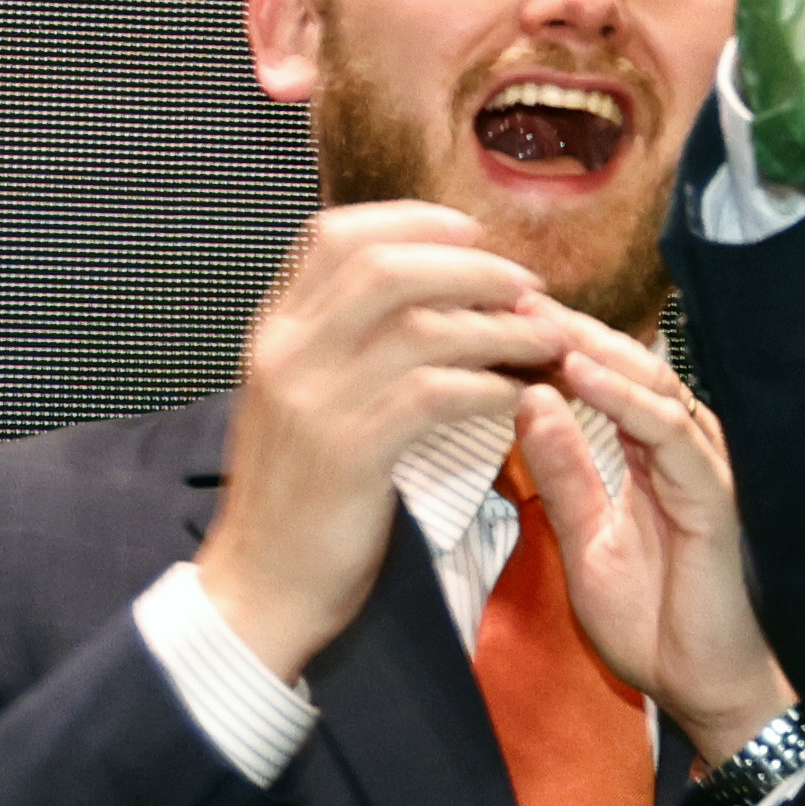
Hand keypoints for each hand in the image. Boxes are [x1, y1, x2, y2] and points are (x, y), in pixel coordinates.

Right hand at [195, 203, 567, 677]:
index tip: (472, 232)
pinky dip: (486, 385)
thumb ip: (346, 337)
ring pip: (421, 328)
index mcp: (275, 330)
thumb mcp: (306, 396)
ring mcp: (312, 401)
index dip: (413, 220)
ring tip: (543, 341)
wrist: (260, 585)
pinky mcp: (347, 453)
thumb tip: (430, 281)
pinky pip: (433, 395)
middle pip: (385, 266)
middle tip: (526, 287)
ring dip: (498, 328)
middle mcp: (286, 352)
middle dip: (471, 266)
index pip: (336, 233)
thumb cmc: (302, 489)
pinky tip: (514, 396)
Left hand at [522, 312, 794, 762]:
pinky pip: (668, 431)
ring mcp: (702, 468)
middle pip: (630, 367)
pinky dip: (624, 400)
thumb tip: (530, 402)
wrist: (702, 688)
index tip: (500, 319)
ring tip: (538, 323)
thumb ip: (563, 476)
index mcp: (651, 458)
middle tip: (512, 299)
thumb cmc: (654, 622)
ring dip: (593, 350)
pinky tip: (581, 375)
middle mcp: (682, 450)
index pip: (607, 382)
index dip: (559, 346)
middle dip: (571, 331)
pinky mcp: (712, 495)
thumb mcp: (584, 543)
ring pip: (652, 385)